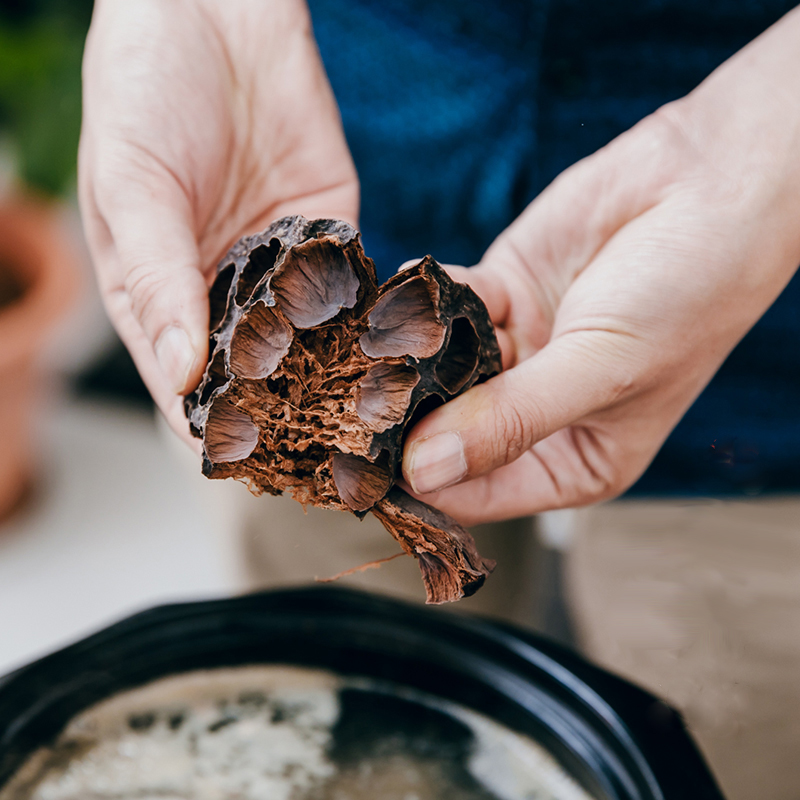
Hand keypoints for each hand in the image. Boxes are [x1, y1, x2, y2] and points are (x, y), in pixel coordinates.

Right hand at [79, 0, 357, 444]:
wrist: (217, 14)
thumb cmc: (148, 92)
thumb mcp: (134, 185)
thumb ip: (160, 278)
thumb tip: (181, 372)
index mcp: (160, 296)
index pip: (184, 385)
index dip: (214, 428)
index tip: (252, 467)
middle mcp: (222, 296)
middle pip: (254, 379)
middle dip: (284, 418)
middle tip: (325, 461)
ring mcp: (279, 272)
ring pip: (308, 347)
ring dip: (333, 384)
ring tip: (365, 425)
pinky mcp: (330, 239)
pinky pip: (350, 292)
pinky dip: (368, 324)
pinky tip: (390, 356)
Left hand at [402, 8, 799, 524]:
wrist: (712, 182)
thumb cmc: (688, 292)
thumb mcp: (602, 370)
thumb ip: (511, 420)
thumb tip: (425, 470)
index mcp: (575, 459)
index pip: (480, 493)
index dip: (425, 484)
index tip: (367, 470)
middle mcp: (537, 415)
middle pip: (448, 436)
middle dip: (403, 423)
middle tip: (343, 411)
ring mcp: (514, 353)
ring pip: (437, 374)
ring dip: (403, 367)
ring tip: (359, 362)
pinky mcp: (499, 296)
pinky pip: (443, 311)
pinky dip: (418, 309)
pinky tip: (393, 306)